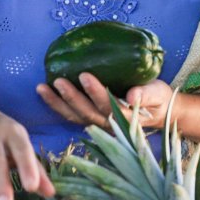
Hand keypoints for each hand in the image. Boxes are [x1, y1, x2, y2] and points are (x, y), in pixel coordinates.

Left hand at [37, 73, 176, 130]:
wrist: (157, 112)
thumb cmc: (158, 99)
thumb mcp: (158, 94)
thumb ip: (147, 94)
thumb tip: (133, 95)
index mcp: (127, 118)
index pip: (109, 106)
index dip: (95, 93)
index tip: (85, 75)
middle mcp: (109, 125)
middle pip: (87, 113)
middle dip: (72, 98)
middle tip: (58, 80)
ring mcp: (99, 124)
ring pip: (75, 116)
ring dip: (57, 104)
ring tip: (41, 88)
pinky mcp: (91, 119)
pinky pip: (71, 115)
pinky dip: (57, 105)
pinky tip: (44, 92)